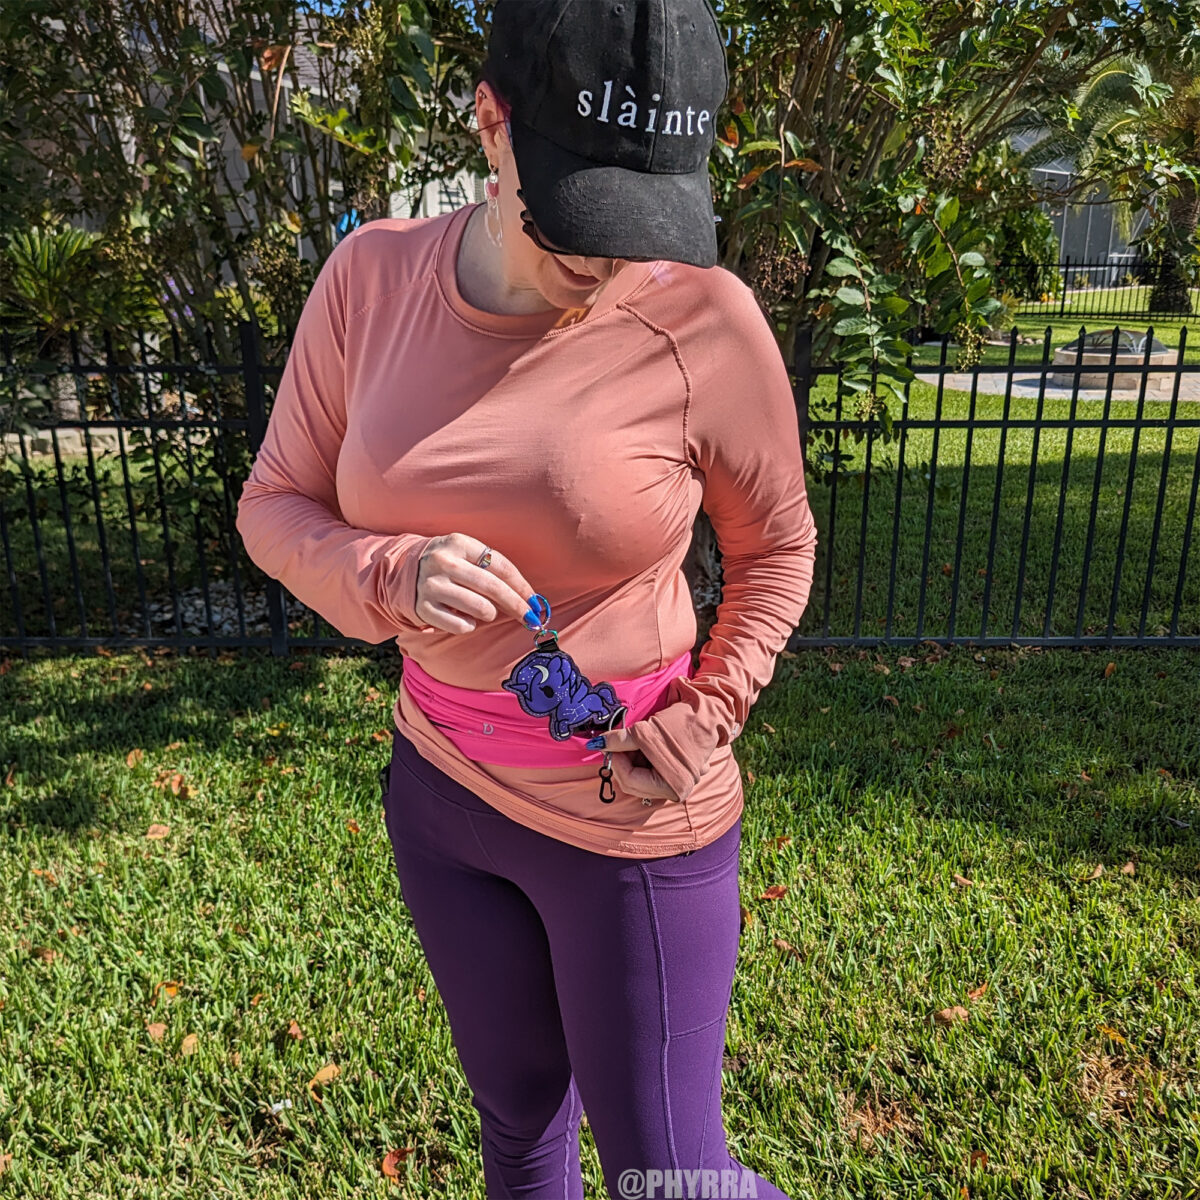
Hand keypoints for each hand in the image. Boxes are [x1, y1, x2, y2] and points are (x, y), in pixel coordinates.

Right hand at [414, 534, 536, 634]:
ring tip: (483, 610)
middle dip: (517, 606)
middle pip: (493, 588)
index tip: (535, 601)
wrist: (407, 570)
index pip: (501, 566)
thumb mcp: (468, 554)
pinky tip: (464, 616)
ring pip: (481, 609)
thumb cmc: (451, 564)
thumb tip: (529, 598)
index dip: (522, 586)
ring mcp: (432, 585)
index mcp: (459, 543)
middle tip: (530, 618)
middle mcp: (444, 562)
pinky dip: (469, 625)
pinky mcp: (424, 607)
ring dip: (490, 614)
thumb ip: (495, 570)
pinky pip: (461, 626)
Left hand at [593, 726, 681, 802]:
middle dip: (622, 763)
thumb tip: (596, 744)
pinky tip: (645, 746)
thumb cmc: (681, 723)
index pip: (630, 780)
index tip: (610, 745)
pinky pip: (651, 773)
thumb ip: (619, 741)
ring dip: (632, 761)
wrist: (708, 713)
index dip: (616, 761)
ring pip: (641, 779)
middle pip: (634, 784)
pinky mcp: (677, 774)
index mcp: (672, 785)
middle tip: (617, 744)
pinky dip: (642, 761)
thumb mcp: (646, 731)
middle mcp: (676, 791)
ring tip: (634, 742)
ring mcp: (677, 783)